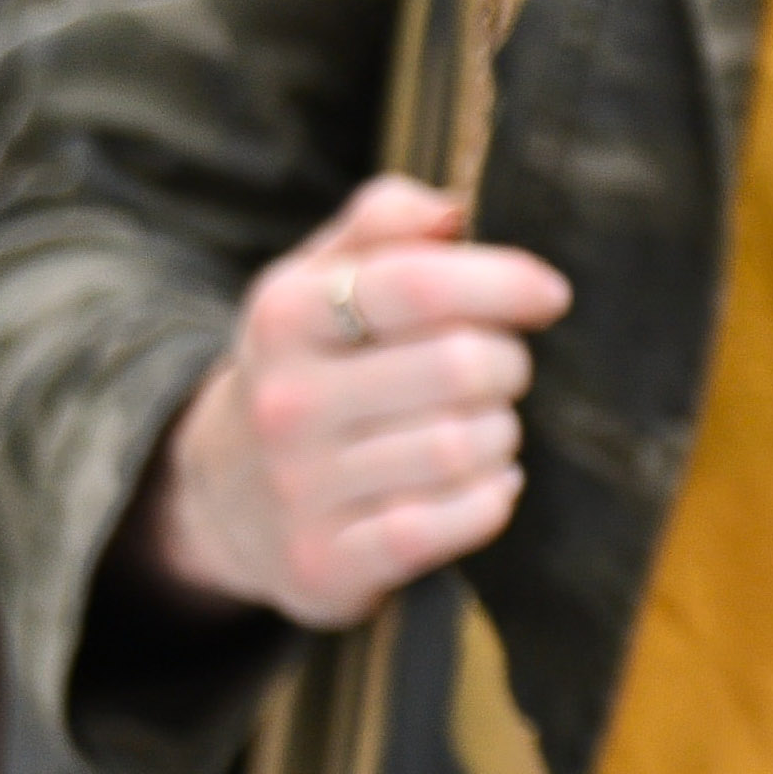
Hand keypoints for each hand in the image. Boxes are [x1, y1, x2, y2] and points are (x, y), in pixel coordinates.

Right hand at [134, 177, 576, 630]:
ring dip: (500, 434)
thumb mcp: (319, 279)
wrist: (222, 497)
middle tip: (502, 371)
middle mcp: (286, 402)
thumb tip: (454, 210)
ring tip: (483, 426)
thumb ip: (384, 222)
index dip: (503, 283)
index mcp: (285, 317)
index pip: (416, 284)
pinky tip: (485, 482)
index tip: (549, 295)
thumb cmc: (309, 367)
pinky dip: (490, 500)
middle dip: (508, 364)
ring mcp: (301, 489)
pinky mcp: (327, 563)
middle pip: (459, 367)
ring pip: (463, 448)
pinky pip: (448, 524)